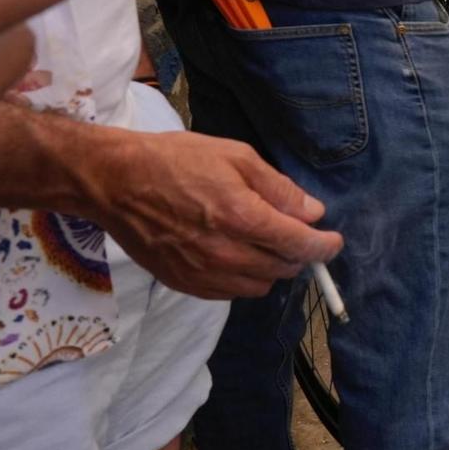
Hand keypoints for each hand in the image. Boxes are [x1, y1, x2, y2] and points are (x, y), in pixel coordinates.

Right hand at [85, 131, 343, 299]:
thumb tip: (313, 212)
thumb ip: (279, 188)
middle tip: (292, 232)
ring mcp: (204, 273)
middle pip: (285, 268)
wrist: (114, 182)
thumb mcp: (235, 156)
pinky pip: (232, 292)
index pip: (300, 245)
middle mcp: (226, 252)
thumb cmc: (174, 161)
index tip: (333, 242)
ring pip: (260, 285)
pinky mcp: (185, 284)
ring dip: (271, 267)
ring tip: (261, 242)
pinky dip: (244, 277)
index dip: (324, 246)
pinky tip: (235, 254)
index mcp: (242, 217)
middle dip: (298, 252)